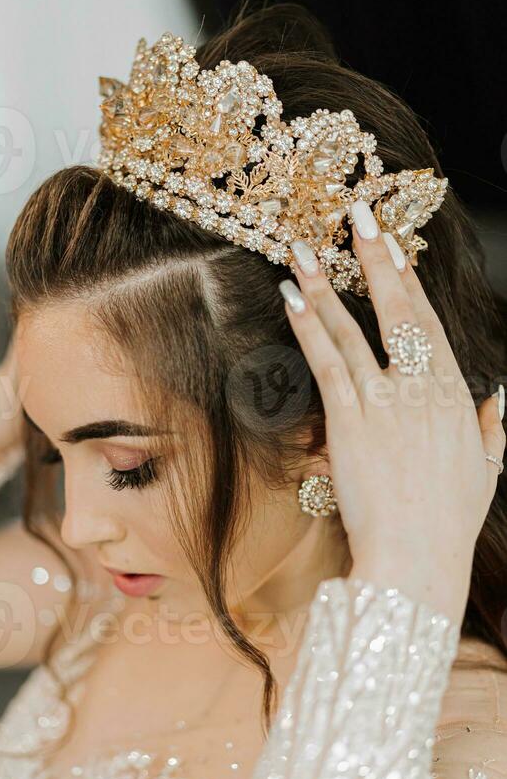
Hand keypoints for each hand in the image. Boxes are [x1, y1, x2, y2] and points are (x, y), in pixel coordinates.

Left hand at [280, 201, 504, 623]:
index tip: (395, 249)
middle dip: (377, 260)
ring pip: (352, 329)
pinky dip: (308, 327)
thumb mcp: (486, 471)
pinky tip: (292, 298)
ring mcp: (385, 401)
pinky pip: (326, 362)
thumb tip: (500, 396)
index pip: (429, 325)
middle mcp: (422, 388)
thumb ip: (492, 429)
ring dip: (326, 286)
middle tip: (356, 217)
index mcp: (455, 395)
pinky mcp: (350, 420)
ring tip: (305, 250)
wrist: (417, 560)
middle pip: (397, 311)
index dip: (408, 283)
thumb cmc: (448, 522)